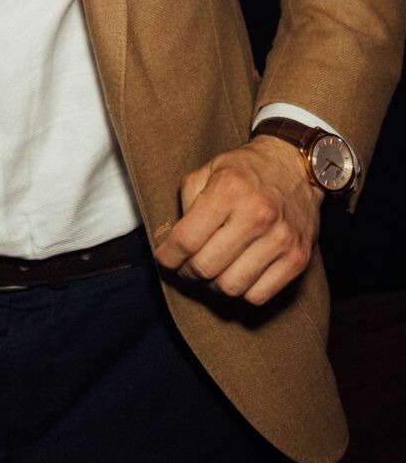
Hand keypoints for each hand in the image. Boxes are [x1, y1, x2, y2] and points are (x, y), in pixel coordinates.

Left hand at [154, 136, 320, 305]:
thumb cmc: (245, 170)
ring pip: (231, 287)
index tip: (164, 259)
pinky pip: (259, 295)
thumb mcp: (207, 171)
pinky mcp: (298, 259)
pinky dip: (241, 292)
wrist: (296, 168)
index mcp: (228, 190)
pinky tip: (235, 275)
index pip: (186, 240)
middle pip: (206, 267)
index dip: (167, 257)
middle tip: (184, 266)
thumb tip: (174, 243)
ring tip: (210, 270)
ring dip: (212, 285)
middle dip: (186, 271)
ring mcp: (281, 240)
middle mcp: (257, 216)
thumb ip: (186, 203)